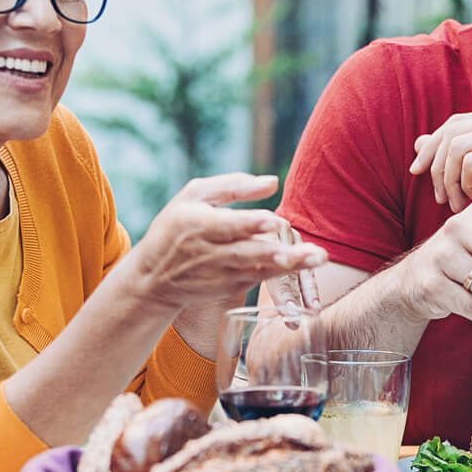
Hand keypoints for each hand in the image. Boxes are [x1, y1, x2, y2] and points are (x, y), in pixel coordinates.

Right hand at [130, 173, 327, 314]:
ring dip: (290, 266)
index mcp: (197, 225)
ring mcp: (221, 274)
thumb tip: (272, 182)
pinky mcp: (229, 288)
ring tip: (317, 259)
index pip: (227, 225)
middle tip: (314, 251)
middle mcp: (210, 253)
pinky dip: (281, 274)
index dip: (250, 224)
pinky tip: (305, 267)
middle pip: (249, 253)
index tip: (274, 222)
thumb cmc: (176, 227)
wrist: (153, 278)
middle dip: (281, 253)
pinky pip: (259, 279)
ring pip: (259, 270)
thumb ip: (231, 187)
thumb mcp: (192, 196)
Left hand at [410, 108, 471, 212]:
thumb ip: (454, 156)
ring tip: (459, 203)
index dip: (432, 145)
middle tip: (439, 197)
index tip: (416, 170)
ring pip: (457, 146)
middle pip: (453, 130)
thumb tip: (418, 141)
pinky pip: (471, 161)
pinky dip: (466, 184)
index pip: (457, 122)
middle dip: (436, 165)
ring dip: (451, 179)